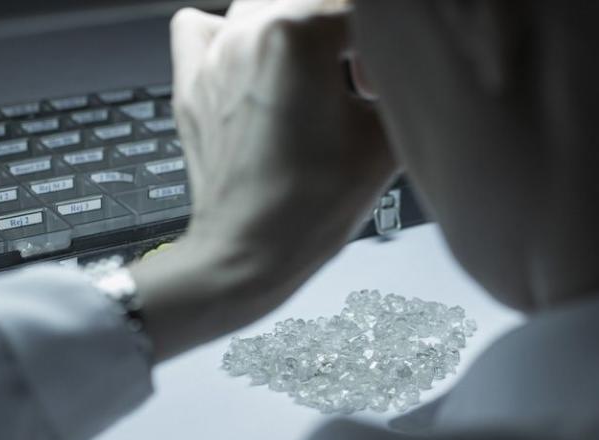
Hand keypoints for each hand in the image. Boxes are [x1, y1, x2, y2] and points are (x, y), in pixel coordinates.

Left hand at [131, 0, 395, 361]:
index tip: (383, 83)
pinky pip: (209, 25)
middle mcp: (248, 30)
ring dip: (301, 30)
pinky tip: (259, 66)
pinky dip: (236, 34)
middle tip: (360, 84)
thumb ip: (400, 83)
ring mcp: (215, 54)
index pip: (362, 9)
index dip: (385, 46)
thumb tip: (406, 65)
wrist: (248, 254)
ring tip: (318, 76)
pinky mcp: (192, 80)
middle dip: (346, 34)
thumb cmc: (309, 210)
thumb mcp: (386, 141)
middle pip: (314, 1)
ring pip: (267, 5)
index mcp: (297, 35)